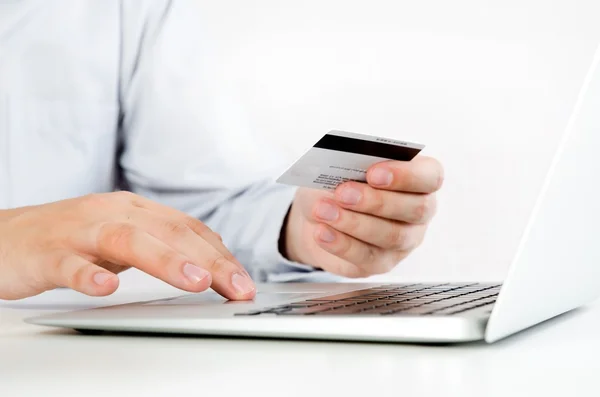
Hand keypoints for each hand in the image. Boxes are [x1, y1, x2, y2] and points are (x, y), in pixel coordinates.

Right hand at [0, 192, 255, 299]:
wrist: (2, 237)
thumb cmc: (67, 240)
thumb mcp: (121, 238)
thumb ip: (158, 245)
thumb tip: (206, 261)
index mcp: (133, 210)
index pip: (187, 228)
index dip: (220, 253)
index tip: (244, 281)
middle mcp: (111, 213)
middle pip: (169, 232)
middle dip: (210, 261)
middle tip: (239, 288)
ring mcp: (79, 232)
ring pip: (128, 240)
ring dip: (166, 260)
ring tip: (197, 281)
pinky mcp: (47, 254)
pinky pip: (69, 264)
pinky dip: (89, 274)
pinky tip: (107, 287)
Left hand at [283, 156, 442, 276]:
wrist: (318, 212)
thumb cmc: (340, 181)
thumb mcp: (341, 167)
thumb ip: (349, 166)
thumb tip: (342, 172)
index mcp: (419, 179)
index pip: (430, 176)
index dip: (405, 175)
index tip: (373, 173)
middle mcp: (419, 212)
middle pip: (415, 209)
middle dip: (376, 201)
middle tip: (343, 193)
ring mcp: (404, 241)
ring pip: (391, 236)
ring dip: (354, 223)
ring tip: (323, 211)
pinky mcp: (381, 263)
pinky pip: (366, 257)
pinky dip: (341, 244)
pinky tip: (322, 232)